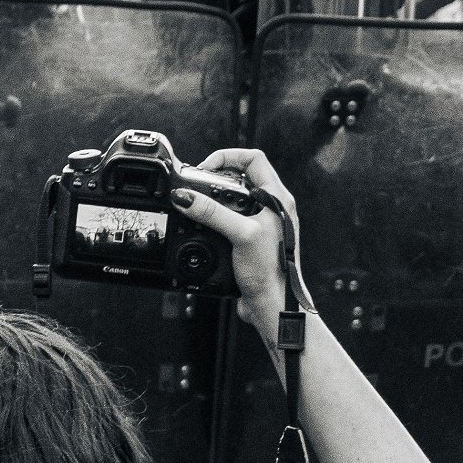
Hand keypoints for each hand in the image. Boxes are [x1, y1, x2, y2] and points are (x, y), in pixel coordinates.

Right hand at [174, 149, 306, 343]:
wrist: (273, 305)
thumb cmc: (271, 271)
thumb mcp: (240, 234)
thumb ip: (212, 212)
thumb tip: (185, 196)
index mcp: (277, 198)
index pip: (253, 159)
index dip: (227, 157)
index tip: (204, 169)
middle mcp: (271, 207)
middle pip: (239, 177)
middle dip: (214, 178)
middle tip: (195, 187)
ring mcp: (260, 223)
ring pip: (232, 199)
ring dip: (212, 200)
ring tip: (197, 206)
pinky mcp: (248, 239)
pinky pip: (227, 220)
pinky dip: (212, 219)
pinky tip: (202, 228)